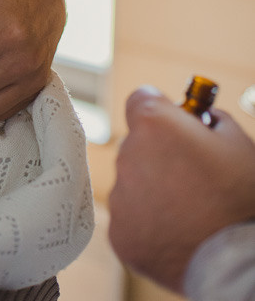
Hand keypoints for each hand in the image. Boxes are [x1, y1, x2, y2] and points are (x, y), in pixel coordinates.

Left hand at [109, 86, 254, 293]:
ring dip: (152, 190)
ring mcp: (121, 197)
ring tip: (188, 209)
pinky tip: (178, 232)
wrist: (236, 261)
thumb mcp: (236, 142)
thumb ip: (209, 120)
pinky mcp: (120, 234)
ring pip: (133, 183)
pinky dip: (148, 225)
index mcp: (153, 124)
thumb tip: (198, 119)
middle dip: (158, 153)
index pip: (141, 100)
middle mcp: (128, 154)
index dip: (160, 110)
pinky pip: (131, 219)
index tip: (175, 124)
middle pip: (137, 144)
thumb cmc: (240, 198)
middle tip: (191, 175)